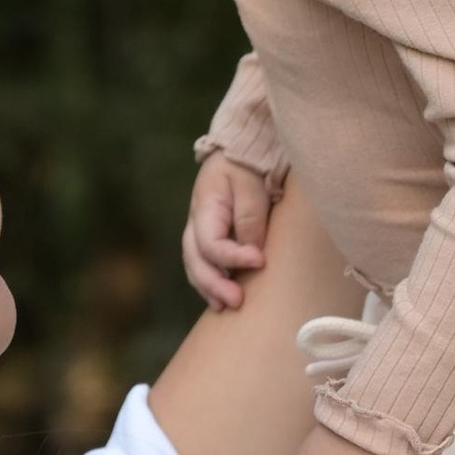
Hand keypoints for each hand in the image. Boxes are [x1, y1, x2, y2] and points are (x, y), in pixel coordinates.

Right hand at [183, 152, 273, 309]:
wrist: (242, 147)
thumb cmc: (247, 164)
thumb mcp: (250, 185)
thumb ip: (249, 219)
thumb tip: (252, 255)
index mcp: (204, 207)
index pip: (211, 243)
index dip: (233, 257)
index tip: (259, 261)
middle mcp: (196, 222)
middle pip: (195, 260)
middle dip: (213, 284)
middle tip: (236, 301)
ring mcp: (201, 229)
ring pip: (195, 264)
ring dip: (208, 287)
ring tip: (225, 307)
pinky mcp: (212, 234)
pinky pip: (205, 262)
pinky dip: (211, 280)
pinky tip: (223, 296)